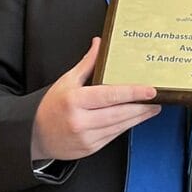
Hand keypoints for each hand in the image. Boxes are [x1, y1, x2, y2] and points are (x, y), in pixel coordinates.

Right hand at [31, 38, 159, 159]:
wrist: (34, 135)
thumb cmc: (52, 105)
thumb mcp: (66, 81)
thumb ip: (87, 64)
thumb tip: (100, 43)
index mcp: (75, 100)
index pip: (110, 95)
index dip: (133, 93)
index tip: (150, 90)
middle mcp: (81, 120)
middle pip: (119, 113)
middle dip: (142, 107)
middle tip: (157, 101)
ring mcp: (86, 136)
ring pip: (119, 126)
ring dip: (138, 118)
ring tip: (151, 109)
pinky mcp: (90, 148)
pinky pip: (113, 135)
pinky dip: (126, 126)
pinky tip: (134, 119)